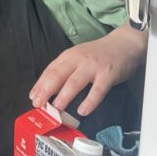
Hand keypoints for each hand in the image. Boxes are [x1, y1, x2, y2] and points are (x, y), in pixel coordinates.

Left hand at [29, 24, 146, 116]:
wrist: (123, 44)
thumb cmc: (98, 55)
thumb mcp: (77, 58)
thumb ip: (64, 71)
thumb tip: (49, 90)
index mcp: (68, 56)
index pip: (50, 71)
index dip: (40, 85)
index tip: (32, 98)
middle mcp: (78, 60)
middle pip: (57, 75)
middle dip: (46, 91)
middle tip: (39, 105)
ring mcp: (93, 67)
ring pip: (74, 82)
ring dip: (64, 97)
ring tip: (57, 109)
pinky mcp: (108, 75)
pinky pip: (97, 90)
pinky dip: (89, 102)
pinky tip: (82, 111)